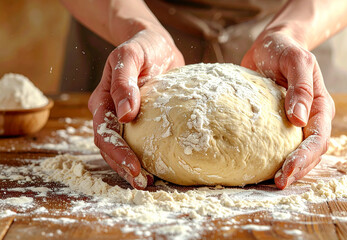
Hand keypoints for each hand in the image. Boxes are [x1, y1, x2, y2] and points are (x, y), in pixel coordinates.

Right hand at [88, 29, 184, 188]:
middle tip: (143, 183)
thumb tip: (125, 115)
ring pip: (121, 149)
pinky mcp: (140, 121)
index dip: (117, 152)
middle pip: (109, 147)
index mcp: (103, 100)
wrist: (155, 44)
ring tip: (147, 183)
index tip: (134, 166)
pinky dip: (144, 156)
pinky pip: (138, 142)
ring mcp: (124, 118)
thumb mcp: (131, 57)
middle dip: (123, 167)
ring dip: (131, 168)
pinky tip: (156, 168)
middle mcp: (110, 113)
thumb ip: (124, 83)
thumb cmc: (142, 47)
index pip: (104, 132)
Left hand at [241, 30, 334, 188]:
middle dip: (298, 171)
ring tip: (271, 182)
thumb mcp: (296, 61)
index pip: (318, 139)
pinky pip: (279, 145)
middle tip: (278, 184)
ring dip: (289, 169)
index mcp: (321, 107)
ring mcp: (296, 124)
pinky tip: (260, 167)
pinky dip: (274, 158)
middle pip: (312, 153)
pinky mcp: (278, 125)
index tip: (286, 171)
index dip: (304, 158)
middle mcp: (311, 119)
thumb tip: (299, 119)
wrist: (272, 45)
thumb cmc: (285, 50)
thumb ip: (301, 88)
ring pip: (298, 153)